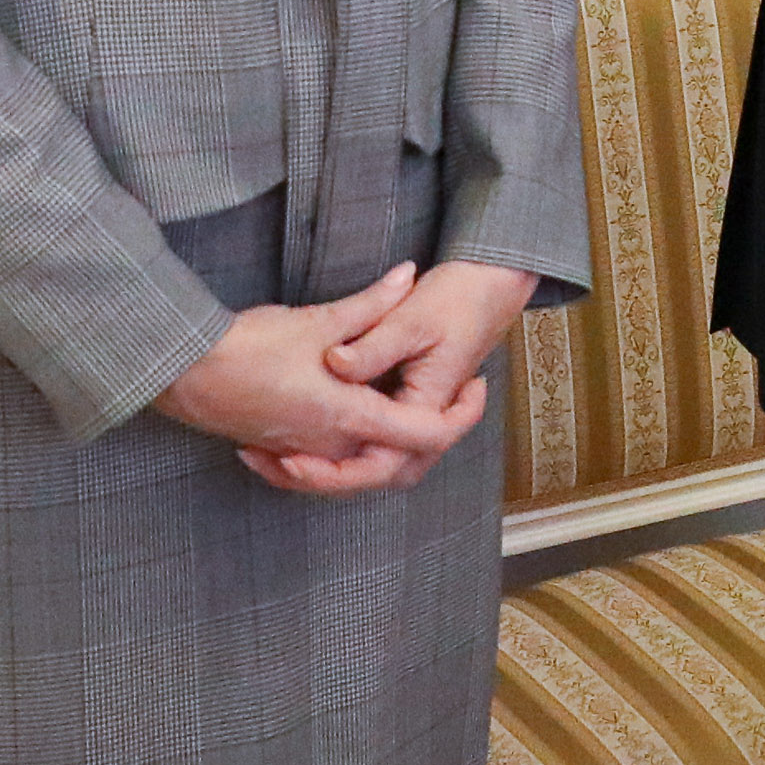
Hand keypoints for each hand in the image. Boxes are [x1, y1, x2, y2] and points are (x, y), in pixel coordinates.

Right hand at [152, 262, 488, 495]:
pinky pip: (332, 462)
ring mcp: (306, 452)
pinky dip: (356, 443)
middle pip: (402, 458)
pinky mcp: (284, 450)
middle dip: (433, 431)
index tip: (475, 387)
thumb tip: (408, 274)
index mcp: (349, 416)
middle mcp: (331, 445)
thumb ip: (371, 304)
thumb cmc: (248, 346)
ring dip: (394, 439)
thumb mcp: (319, 319)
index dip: (461, 417)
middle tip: (453, 394)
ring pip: (368, 461)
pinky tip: (357, 416)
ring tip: (412, 398)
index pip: (426, 436)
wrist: (182, 372)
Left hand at [261, 258, 543, 490]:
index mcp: (426, 405)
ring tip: (275, 453)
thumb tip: (333, 363)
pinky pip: (371, 438)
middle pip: (375, 474)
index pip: (383, 464)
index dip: (334, 473)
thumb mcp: (412, 319)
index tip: (291, 460)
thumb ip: (373, 346)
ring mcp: (414, 413)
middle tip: (275, 462)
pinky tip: (299, 429)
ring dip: (326, 466)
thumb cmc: (458, 300)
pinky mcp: (404, 401)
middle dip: (323, 479)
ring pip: (372, 461)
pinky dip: (336, 445)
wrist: (489, 285)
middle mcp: (422, 419)